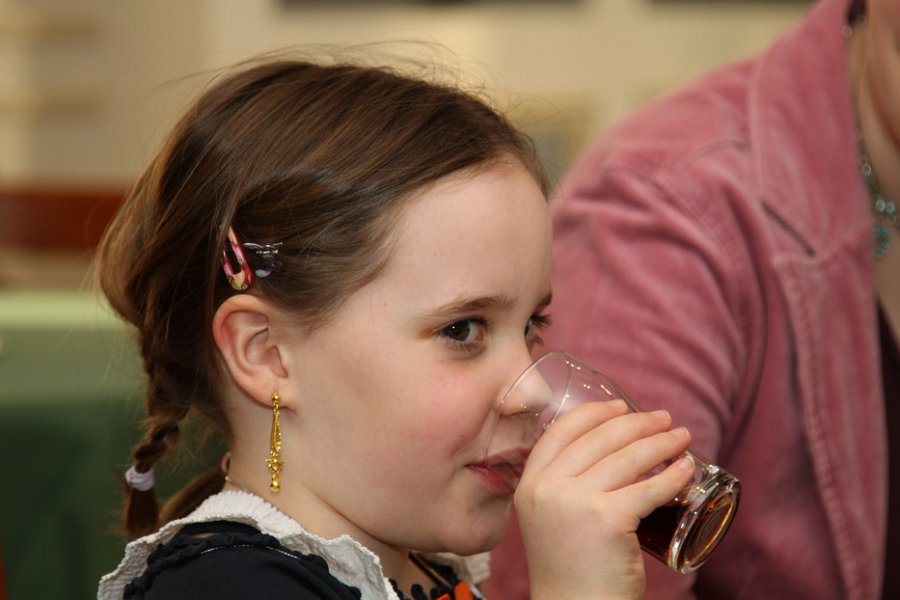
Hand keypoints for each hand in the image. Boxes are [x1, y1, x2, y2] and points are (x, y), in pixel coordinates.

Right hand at [515, 400, 693, 599]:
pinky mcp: (608, 520)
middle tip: (663, 419)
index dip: (595, 413)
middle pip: (599, 438)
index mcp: (530, 484)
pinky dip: (674, 475)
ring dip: (662, 442)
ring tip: (682, 438)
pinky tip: (686, 469)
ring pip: (628, 458)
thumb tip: (604, 453)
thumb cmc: (570, 570)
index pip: (561, 431)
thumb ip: (561, 487)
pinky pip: (649, 488)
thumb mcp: (548, 519)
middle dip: (638, 423)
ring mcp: (576, 503)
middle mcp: (548, 488)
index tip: (621, 406)